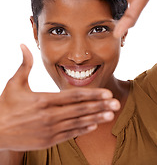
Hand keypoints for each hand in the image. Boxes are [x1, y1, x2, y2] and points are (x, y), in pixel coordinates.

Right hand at [0, 45, 119, 150]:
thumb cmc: (6, 106)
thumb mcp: (14, 83)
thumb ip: (24, 65)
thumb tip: (22, 44)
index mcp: (43, 100)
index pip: (73, 96)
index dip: (92, 94)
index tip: (107, 93)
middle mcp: (49, 116)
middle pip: (80, 110)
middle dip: (100, 106)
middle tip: (116, 104)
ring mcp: (50, 130)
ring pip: (78, 123)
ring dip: (96, 118)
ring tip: (110, 115)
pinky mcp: (48, 140)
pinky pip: (70, 134)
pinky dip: (83, 129)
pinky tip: (93, 125)